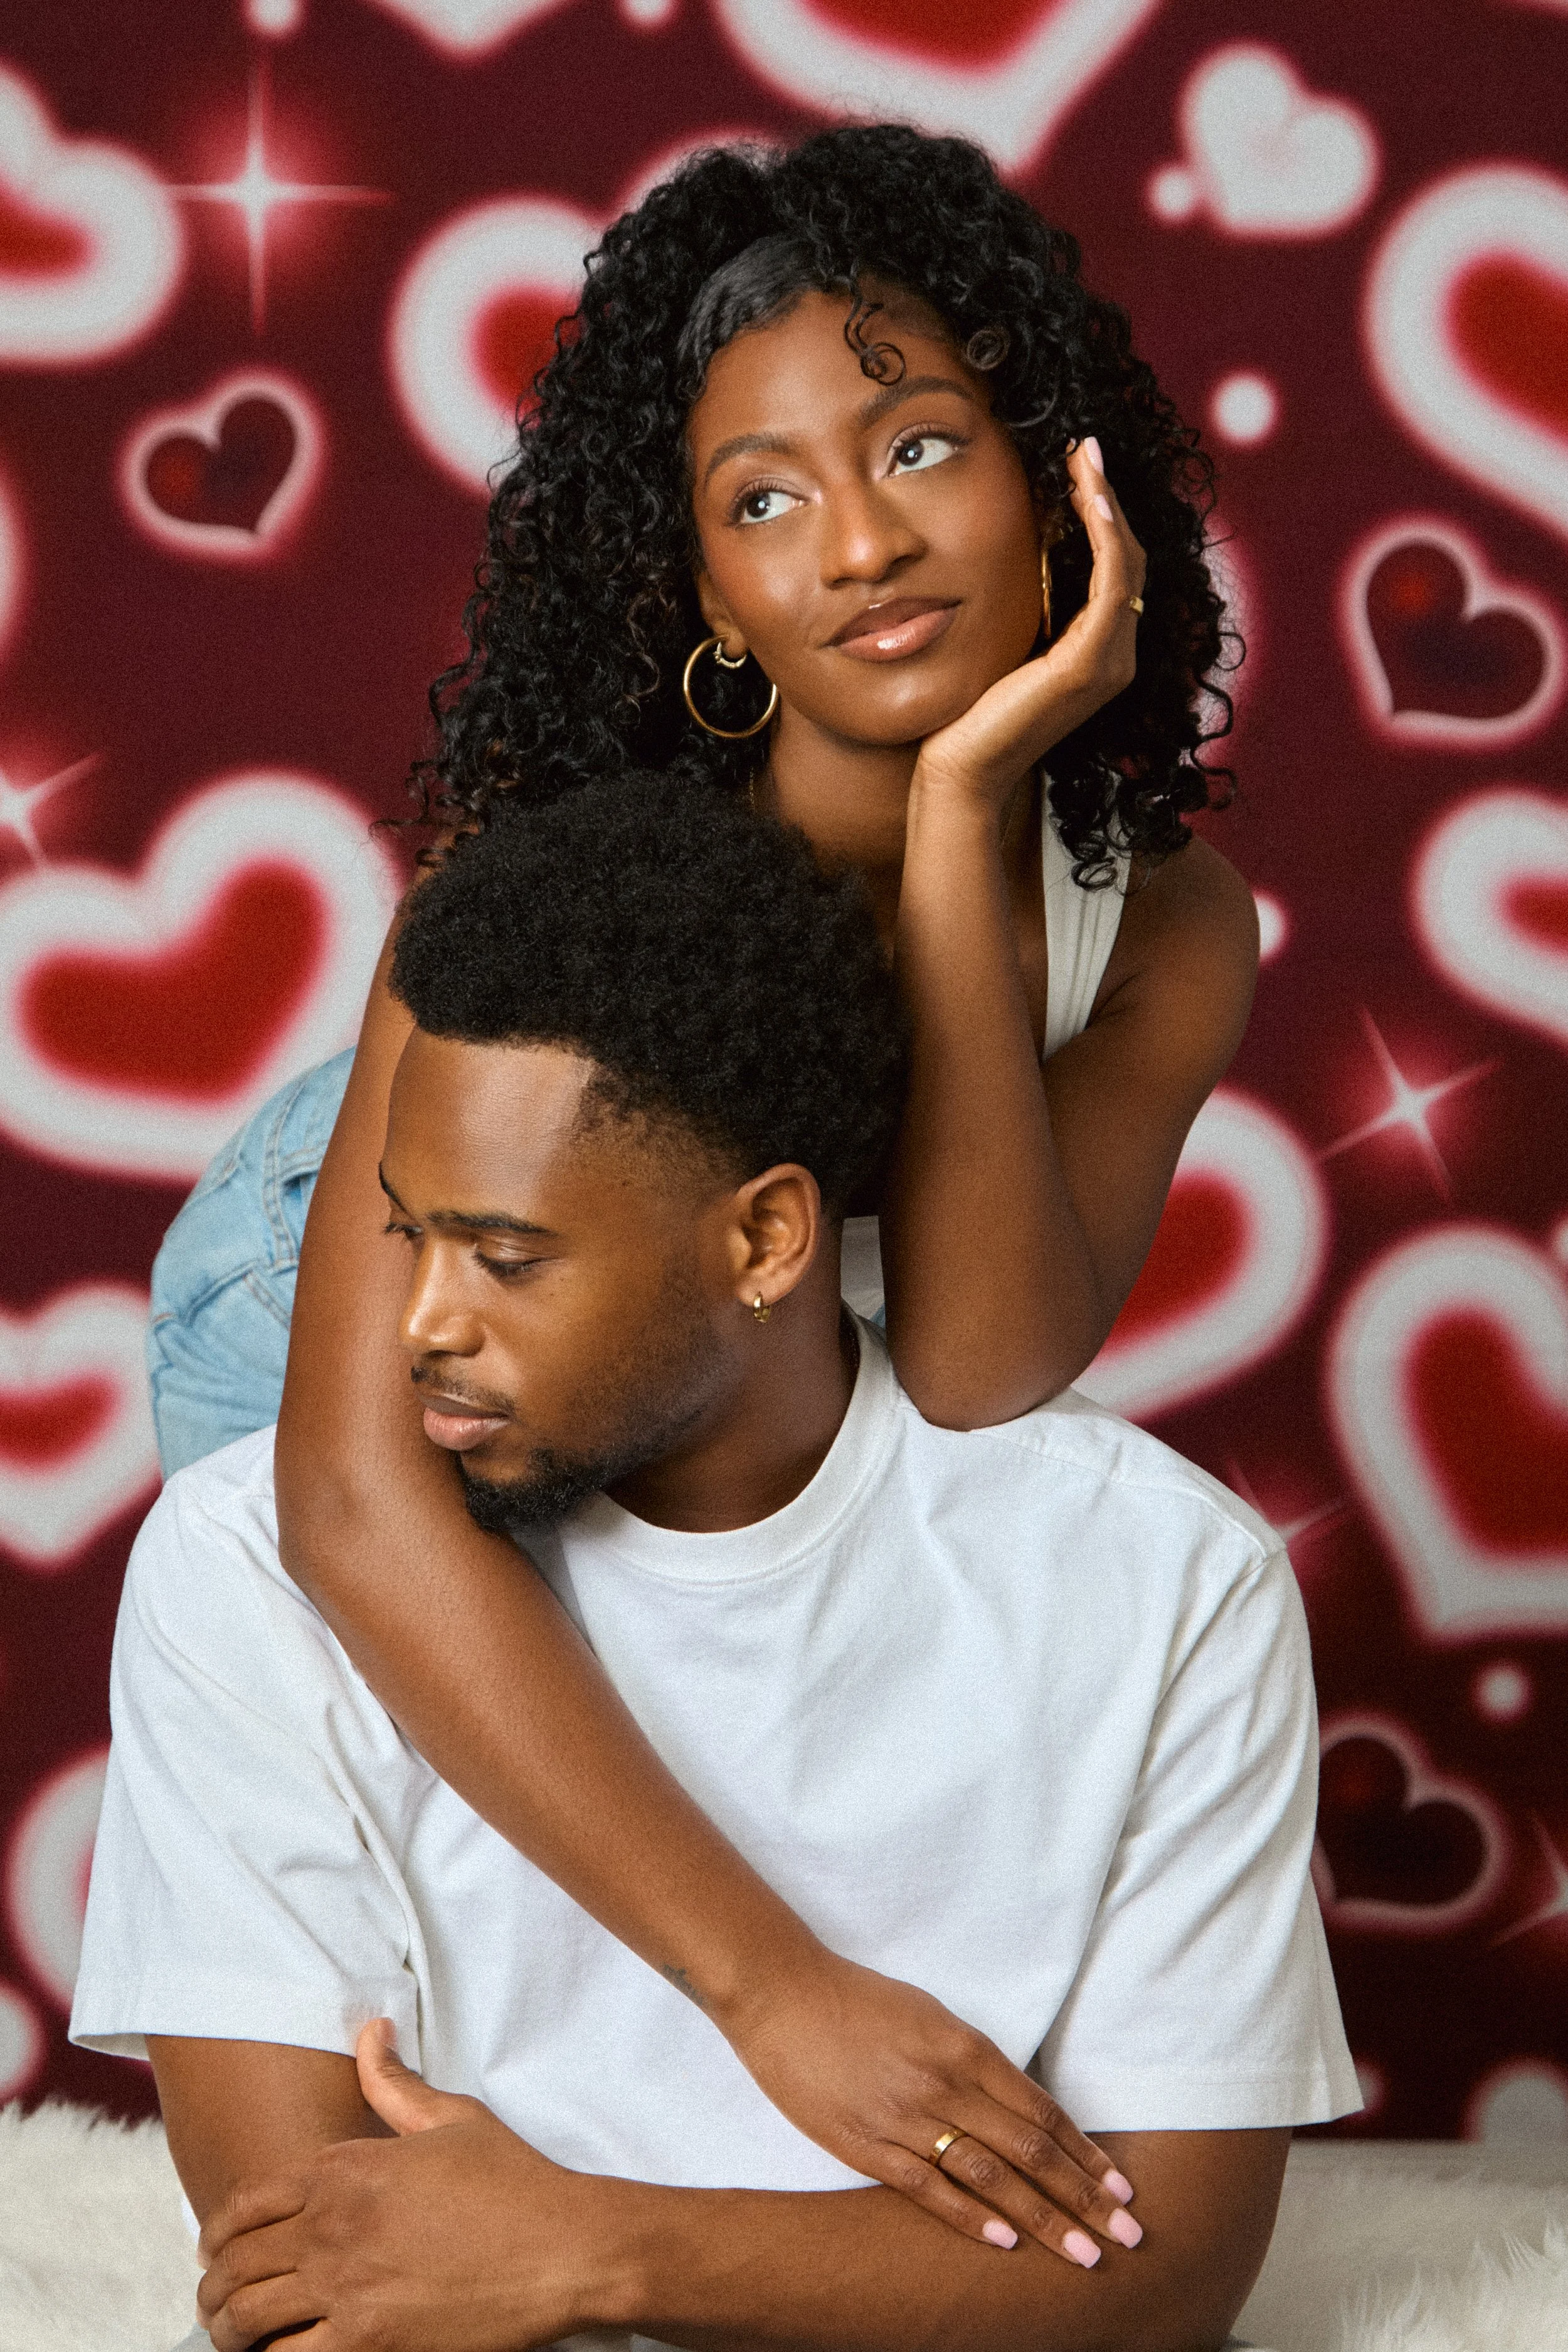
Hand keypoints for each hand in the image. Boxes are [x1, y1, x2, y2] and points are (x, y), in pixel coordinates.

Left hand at [197, 2022, 598, 2350]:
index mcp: (347, 2169)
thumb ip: (394, 2081)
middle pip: (237, 2263)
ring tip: (231, 2333)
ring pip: (248, 2317)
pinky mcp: (369, 2344)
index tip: (214, 2248)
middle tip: (216, 2297)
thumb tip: (370, 2030)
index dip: (219, 2231)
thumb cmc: (512, 2182)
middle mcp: (334, 2228)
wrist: (562, 2249)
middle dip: (215, 2283)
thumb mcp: (452, 2118)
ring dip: (228, 2327)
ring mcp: (348, 2290)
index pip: (248, 2203)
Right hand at [724, 1946, 1141, 2265]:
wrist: (783, 1994)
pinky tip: (1006, 2243)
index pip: (1041, 2110)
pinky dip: (971, 2217)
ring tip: (1083, 2254)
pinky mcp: (867, 2145)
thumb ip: (973, 2060)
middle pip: (1030, 2149)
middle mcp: (945, 2083)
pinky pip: (929, 2189)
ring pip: (990, 2176)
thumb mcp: (930, 2015)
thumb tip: (1019, 2103)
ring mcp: (906, 2118)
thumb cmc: (859, 2000)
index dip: (1085, 2153)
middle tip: (1127, 2236)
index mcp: (965, 2047)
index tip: (1122, 2187)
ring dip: (1042, 2218)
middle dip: (1084, 2197)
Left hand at [914, 437, 1146, 815]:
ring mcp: (1108, 663)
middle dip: (1109, 497)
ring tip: (1086, 459)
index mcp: (1100, 651)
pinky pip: (1109, 586)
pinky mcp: (1087, 666)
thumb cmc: (973, 712)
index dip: (1104, 513)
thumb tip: (1026, 554)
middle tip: (1086, 447)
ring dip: (1108, 505)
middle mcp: (1117, 656)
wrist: (961, 769)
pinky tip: (1090, 502)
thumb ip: (1032, 608)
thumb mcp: (1009, 642)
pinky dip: (1105, 539)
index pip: (1115, 567)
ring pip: (1125, 564)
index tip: (1080, 466)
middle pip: (1129, 557)